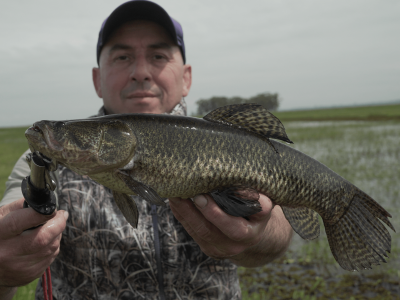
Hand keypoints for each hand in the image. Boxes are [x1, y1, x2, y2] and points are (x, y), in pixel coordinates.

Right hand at [0, 198, 67, 287]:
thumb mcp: (1, 217)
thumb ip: (19, 206)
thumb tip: (42, 201)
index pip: (20, 222)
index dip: (42, 214)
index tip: (53, 208)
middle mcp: (8, 253)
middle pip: (42, 238)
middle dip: (58, 223)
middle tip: (62, 215)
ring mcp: (19, 267)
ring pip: (51, 247)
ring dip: (57, 235)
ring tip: (52, 227)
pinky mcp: (29, 275)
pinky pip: (51, 257)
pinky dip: (53, 246)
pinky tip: (46, 242)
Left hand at [169, 193, 290, 266]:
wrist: (250, 233)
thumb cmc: (252, 209)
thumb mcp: (258, 199)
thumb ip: (252, 193)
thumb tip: (236, 185)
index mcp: (261, 222)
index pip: (259, 212)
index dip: (246, 199)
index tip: (234, 188)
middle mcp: (245, 239)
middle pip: (228, 227)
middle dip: (211, 211)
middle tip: (198, 194)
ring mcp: (226, 247)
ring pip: (205, 231)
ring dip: (188, 212)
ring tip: (177, 194)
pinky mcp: (210, 249)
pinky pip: (193, 232)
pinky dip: (182, 215)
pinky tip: (175, 202)